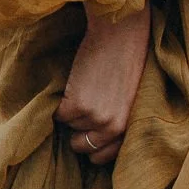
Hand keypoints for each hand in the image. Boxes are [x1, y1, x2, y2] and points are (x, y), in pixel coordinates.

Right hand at [56, 1, 150, 165]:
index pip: (103, 157)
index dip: (92, 145)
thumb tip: (95, 137)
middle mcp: (112, 127)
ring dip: (71, 109)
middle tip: (82, 106)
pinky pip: (58, 114)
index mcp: (128, 126)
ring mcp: (94, 117)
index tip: (87, 134)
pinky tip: (74, 83)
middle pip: (81, 146)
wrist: (120, 32)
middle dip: (77, 130)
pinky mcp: (76, 104)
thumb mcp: (130, 96)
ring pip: (69, 125)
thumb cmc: (127, 58)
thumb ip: (117, 118)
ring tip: (84, 86)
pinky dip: (60, 101)